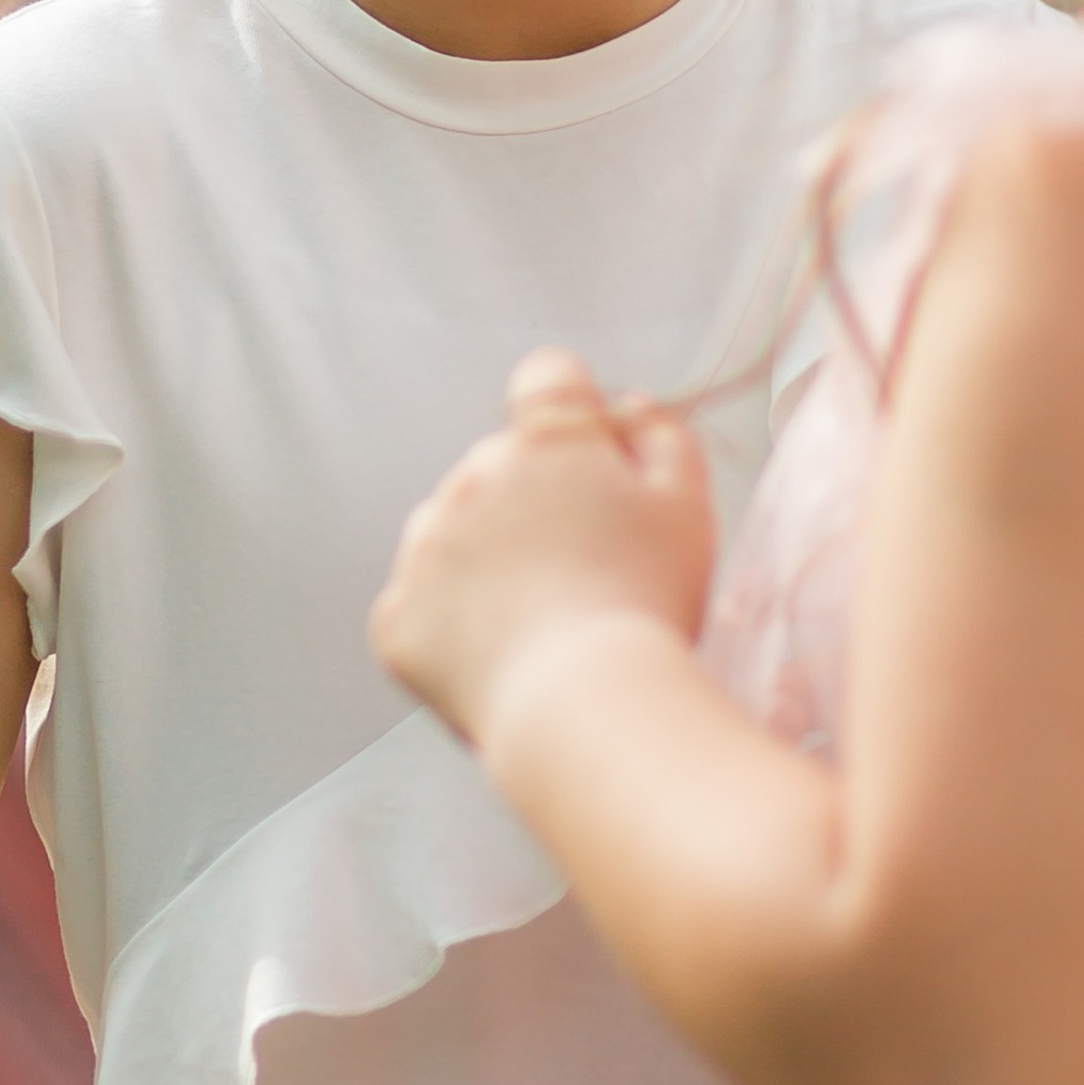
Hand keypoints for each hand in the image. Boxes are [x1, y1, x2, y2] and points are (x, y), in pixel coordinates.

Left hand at [370, 350, 717, 746]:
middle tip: (580, 573)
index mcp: (544, 439)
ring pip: (451, 535)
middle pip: (498, 467)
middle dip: (530, 504)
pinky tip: (500, 657)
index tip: (592, 463)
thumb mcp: (686, 505)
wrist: (587, 706)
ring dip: (484, 562)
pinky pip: (420, 608)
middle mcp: (471, 476)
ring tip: (540, 623)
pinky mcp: (396, 618)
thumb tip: (628, 408)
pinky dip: (451, 628)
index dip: (574, 414)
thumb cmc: (646, 602)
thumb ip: (660, 437)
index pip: (549, 378)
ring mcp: (424, 548)